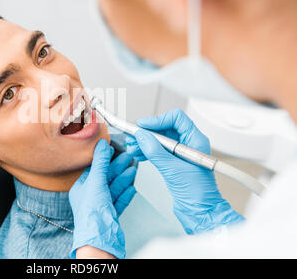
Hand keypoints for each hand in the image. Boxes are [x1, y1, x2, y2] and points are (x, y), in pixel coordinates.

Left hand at [69, 139, 136, 258]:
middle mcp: (90, 198)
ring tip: (133, 169)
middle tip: (128, 157)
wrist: (99, 238)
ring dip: (124, 178)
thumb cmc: (92, 213)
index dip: (105, 160)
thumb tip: (101, 145)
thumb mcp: (96, 181)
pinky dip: (126, 193)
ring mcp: (100, 207)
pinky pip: (119, 201)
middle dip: (118, 168)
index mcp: (81, 189)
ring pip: (114, 189)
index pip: (94, 170)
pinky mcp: (110, 215)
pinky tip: (132, 187)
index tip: (114, 150)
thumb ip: (100, 162)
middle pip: (106, 178)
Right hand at [126, 109, 243, 233]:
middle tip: (133, 136)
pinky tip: (139, 154)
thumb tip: (142, 136)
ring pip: (160, 140)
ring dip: (145, 142)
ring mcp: (181, 154)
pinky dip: (147, 151)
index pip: (176, 119)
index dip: (158, 120)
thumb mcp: (173, 170)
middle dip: (148, 132)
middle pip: (166, 128)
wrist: (201, 213)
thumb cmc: (198, 194)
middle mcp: (189, 144)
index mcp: (196, 141)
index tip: (143, 126)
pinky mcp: (174, 164)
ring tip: (133, 147)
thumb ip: (156, 152)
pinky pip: (159, 151)